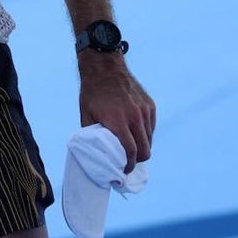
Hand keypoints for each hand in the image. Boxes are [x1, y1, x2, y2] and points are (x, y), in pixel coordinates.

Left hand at [78, 54, 155, 173]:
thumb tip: (95, 153)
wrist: (104, 66)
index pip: (131, 152)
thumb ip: (92, 134)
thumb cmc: (91, 92)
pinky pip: (151, 127)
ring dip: (142, 148)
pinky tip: (135, 134)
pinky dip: (145, 134)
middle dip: (138, 161)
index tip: (123, 171)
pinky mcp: (150, 105)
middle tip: (128, 163)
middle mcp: (134, 117)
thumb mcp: (86, 114)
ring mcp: (144, 110)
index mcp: (117, 121)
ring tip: (132, 150)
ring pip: (150, 140)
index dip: (128, 166)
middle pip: (145, 150)